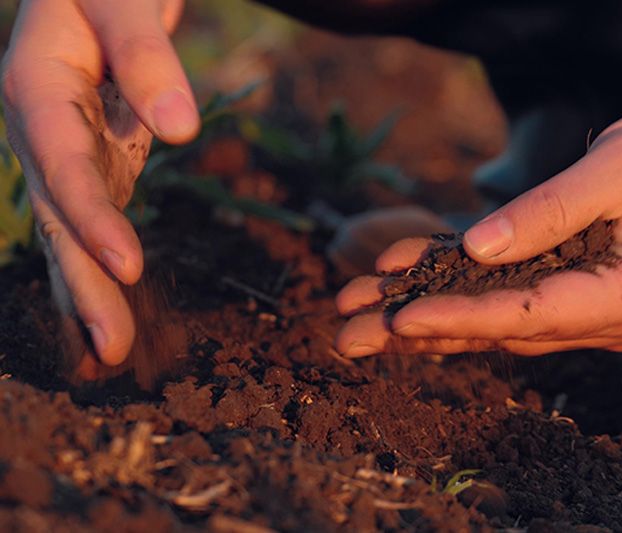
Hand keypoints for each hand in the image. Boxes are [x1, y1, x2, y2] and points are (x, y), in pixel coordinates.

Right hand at [2, 0, 198, 364]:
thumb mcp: (121, 1)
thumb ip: (146, 57)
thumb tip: (180, 132)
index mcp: (35, 89)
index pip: (63, 166)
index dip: (91, 219)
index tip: (127, 269)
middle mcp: (41, 129)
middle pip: (62, 215)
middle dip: (84, 284)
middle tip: (112, 350)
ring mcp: (65, 149)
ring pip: (75, 227)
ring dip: (91, 289)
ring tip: (112, 351)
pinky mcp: (95, 157)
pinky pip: (97, 217)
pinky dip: (103, 263)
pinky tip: (113, 306)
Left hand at [335, 101, 621, 356]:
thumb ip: (553, 210)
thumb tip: (478, 248)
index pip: (531, 315)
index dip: (462, 317)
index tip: (401, 318)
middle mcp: (609, 318)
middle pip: (500, 329)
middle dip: (421, 327)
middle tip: (346, 335)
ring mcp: (594, 310)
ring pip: (496, 319)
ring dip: (426, 314)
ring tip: (356, 316)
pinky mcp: (580, 290)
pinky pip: (511, 294)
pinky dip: (458, 288)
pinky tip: (405, 284)